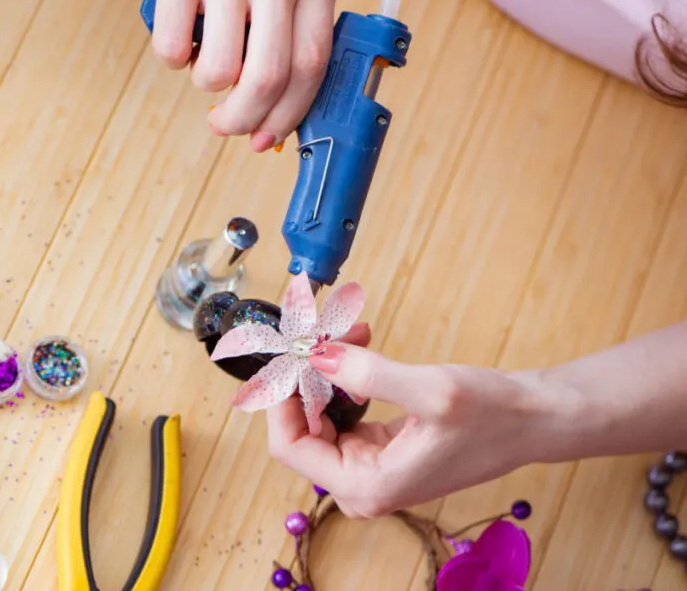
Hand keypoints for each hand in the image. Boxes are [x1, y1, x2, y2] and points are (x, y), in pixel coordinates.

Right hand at [136, 0, 337, 150]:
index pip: (312, 67)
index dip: (287, 115)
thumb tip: (274, 112)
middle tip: (224, 124)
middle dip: (242, 118)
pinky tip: (179, 32)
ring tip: (202, 59)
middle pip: (267, 79)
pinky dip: (171, 58)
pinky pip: (172, 48)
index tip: (265, 138)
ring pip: (217, 72)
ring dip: (204, 85)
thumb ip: (290, 33)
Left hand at [266, 341, 563, 516]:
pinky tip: (359, 346)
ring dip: (325, 370)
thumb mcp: (432, 391)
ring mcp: (368, 468)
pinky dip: (343, 377)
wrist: (535, 420)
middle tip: (324, 330)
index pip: (289, 445)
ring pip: (319, 414)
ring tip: (349, 332)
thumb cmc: (494, 415)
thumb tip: (317, 356)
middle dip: (306, 375)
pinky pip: (340, 411)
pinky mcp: (378, 449)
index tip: (290, 353)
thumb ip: (368, 375)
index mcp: (365, 486)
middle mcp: (360, 486)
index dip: (281, 397)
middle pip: (301, 427)